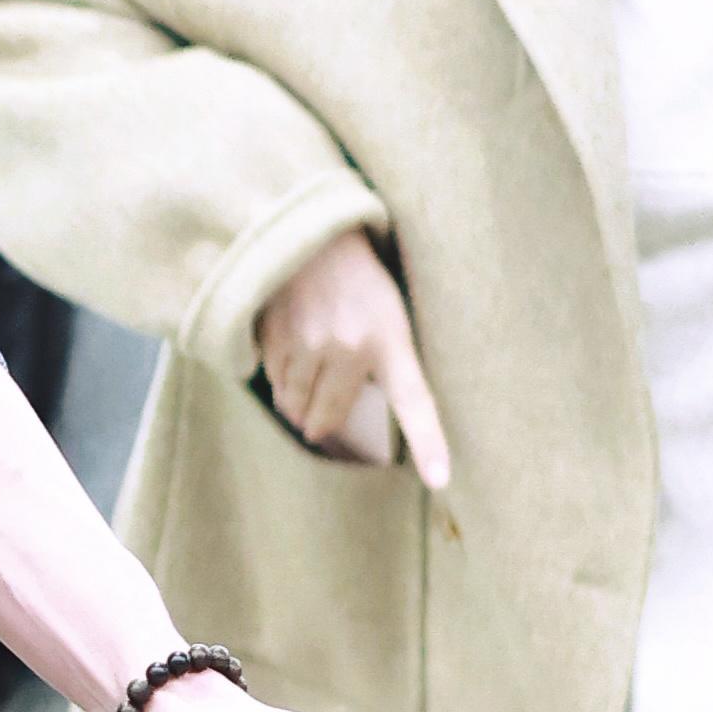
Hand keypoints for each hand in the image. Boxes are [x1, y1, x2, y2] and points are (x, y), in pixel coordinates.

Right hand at [257, 230, 450, 488]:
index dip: (428, 444)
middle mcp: (350, 346)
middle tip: (320, 411)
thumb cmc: (357, 277)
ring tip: (303, 360)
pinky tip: (286, 342)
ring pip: (293, 404)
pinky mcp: (275, 336)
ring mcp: (309, 343)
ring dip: (295, 398)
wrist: (311, 231)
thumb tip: (351, 413)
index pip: (415, 401)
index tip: (441, 481)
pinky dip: (276, 373)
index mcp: (391, 340)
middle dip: (320, 420)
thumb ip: (382, 359)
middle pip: (326, 419)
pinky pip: (271, 380)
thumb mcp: (386, 311)